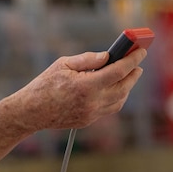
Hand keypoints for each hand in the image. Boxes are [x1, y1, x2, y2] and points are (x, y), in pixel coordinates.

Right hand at [8, 48, 146, 134]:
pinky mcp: (89, 120)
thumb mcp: (63, 64)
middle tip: (138, 63)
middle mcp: (92, 102)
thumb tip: (108, 56)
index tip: (141, 51)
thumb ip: (88, 59)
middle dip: (134, 74)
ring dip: (127, 86)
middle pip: (124, 87)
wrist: (31, 111)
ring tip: (129, 74)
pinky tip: (116, 88)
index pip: (119, 71)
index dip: (132, 59)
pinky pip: (110, 108)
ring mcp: (92, 113)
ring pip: (120, 100)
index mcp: (86, 85)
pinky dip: (118, 96)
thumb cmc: (44, 84)